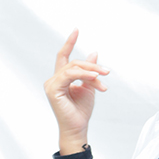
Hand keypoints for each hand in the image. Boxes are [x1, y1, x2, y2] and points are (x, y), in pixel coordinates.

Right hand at [43, 29, 109, 153]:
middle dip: (92, 66)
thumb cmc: (81, 112)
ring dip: (90, 71)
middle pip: (73, 63)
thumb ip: (90, 72)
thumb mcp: (89, 87)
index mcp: (61, 78)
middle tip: (106, 72)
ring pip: (73, 68)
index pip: (63, 57)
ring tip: (103, 76)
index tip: (77, 29)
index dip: (69, 42)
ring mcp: (51, 84)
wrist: (78, 128)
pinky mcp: (52, 89)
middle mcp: (54, 79)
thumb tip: (94, 53)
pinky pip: (69, 75)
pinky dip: (83, 75)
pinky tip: (94, 78)